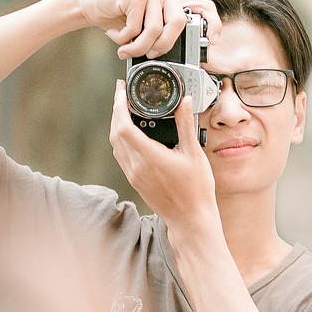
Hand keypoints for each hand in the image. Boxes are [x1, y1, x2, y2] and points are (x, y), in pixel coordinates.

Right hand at [69, 0, 222, 59]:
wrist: (87, 3)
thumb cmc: (118, 15)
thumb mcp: (146, 21)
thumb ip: (164, 27)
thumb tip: (185, 50)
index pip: (203, 5)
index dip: (213, 23)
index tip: (214, 41)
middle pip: (178, 24)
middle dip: (163, 46)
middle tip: (148, 55)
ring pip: (155, 29)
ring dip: (138, 46)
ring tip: (125, 49)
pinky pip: (136, 27)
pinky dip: (124, 38)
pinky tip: (115, 34)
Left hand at [109, 79, 219, 234]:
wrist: (191, 219)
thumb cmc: (196, 189)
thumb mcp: (194, 153)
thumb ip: (185, 125)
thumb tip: (184, 102)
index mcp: (150, 158)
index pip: (123, 127)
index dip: (119, 106)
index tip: (122, 92)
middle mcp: (136, 167)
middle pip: (115, 133)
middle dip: (116, 110)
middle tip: (122, 93)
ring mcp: (133, 175)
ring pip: (115, 145)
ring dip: (116, 124)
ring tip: (125, 109)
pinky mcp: (135, 181)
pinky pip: (121, 155)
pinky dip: (121, 139)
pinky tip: (130, 133)